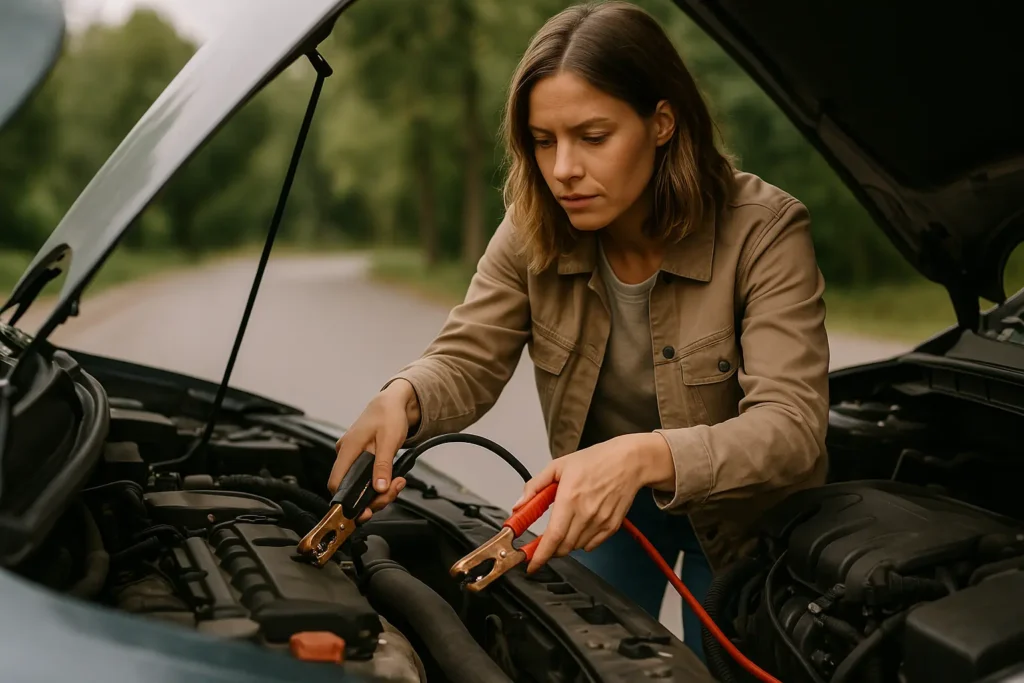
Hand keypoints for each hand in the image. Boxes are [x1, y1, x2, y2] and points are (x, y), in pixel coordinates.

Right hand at [328, 379, 420, 521]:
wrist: (392, 403)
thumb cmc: (389, 415)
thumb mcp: (390, 441)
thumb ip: (383, 466)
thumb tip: (379, 488)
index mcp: (348, 448)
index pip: (336, 483)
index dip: (347, 501)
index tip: (364, 511)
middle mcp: (346, 454)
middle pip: (350, 489)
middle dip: (372, 498)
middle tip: (392, 492)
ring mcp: (352, 457)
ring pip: (359, 486)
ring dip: (379, 492)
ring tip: (397, 484)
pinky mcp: (360, 459)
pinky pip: (365, 479)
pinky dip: (379, 484)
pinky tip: (392, 480)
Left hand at [514, 433, 673, 572]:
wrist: (628, 462)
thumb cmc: (596, 460)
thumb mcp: (558, 466)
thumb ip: (534, 486)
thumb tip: (520, 504)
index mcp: (570, 498)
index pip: (553, 536)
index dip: (541, 555)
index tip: (532, 564)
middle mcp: (586, 513)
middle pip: (563, 547)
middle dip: (550, 549)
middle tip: (543, 543)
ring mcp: (600, 522)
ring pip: (577, 547)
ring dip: (566, 544)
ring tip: (565, 525)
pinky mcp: (612, 526)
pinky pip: (592, 545)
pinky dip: (582, 542)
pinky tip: (580, 526)